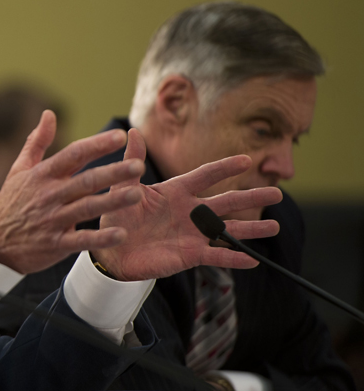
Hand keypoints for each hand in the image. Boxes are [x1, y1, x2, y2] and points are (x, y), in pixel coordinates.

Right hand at [0, 110, 144, 273]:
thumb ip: (37, 141)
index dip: (96, 144)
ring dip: (112, 202)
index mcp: (42, 175)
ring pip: (86, 208)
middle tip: (138, 165)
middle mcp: (49, 195)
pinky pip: (80, 240)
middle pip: (85, 181)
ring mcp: (52, 220)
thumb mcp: (19, 169)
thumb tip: (49, 113)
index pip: (73, 154)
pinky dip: (100, 238)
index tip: (120, 136)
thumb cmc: (11, 203)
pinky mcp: (55, 244)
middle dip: (112, 172)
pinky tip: (120, 233)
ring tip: (137, 194)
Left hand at [95, 129, 281, 280]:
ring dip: (251, 230)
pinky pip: (215, 256)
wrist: (112, 249)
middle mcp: (190, 211)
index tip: (246, 159)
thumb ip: (131, 162)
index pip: (204, 176)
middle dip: (251, 198)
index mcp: (176, 191)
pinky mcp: (190, 255)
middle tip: (278, 193)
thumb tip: (131, 131)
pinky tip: (253, 259)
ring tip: (273, 227)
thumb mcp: (124, 188)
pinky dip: (233, 257)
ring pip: (227, 230)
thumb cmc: (118, 215)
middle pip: (225, 202)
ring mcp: (192, 234)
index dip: (223, 168)